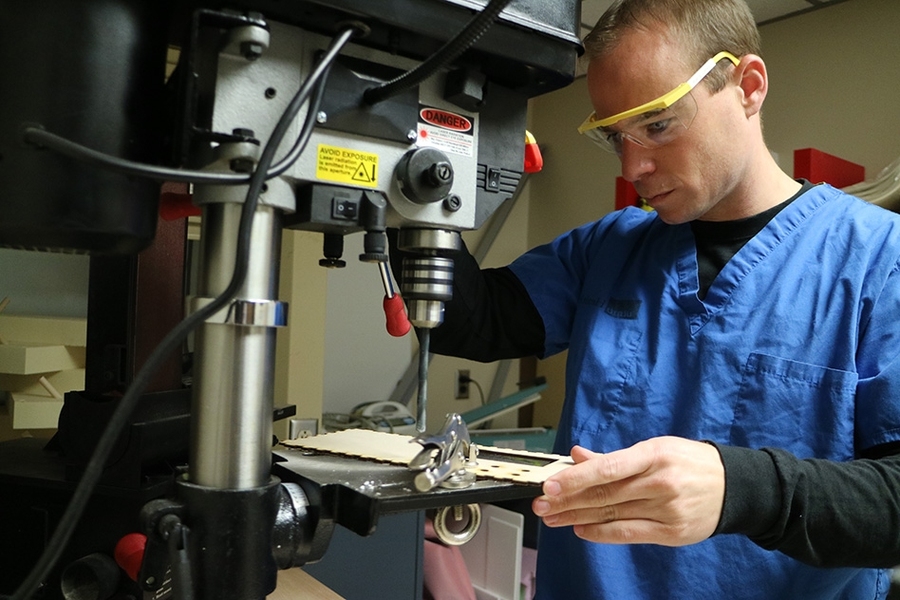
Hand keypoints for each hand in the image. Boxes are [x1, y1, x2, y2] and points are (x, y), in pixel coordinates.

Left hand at [532, 436, 724, 546]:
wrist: (734, 487)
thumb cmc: (688, 462)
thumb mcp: (654, 448)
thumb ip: (614, 457)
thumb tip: (577, 456)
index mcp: (654, 455)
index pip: (607, 468)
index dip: (575, 478)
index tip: (549, 484)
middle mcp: (660, 483)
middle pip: (604, 495)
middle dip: (567, 501)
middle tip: (540, 504)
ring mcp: (666, 510)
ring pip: (612, 515)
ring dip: (576, 517)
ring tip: (552, 518)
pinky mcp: (671, 532)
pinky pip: (628, 534)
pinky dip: (601, 533)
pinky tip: (580, 529)